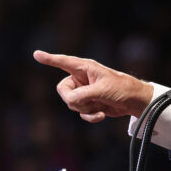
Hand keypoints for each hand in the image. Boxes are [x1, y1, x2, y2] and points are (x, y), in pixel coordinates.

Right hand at [33, 50, 153, 121]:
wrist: (134, 102)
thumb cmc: (122, 89)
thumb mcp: (102, 90)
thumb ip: (83, 95)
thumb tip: (70, 101)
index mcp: (85, 68)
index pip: (64, 62)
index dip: (50, 59)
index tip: (36, 54)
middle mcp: (82, 79)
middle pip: (63, 90)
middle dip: (73, 99)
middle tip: (87, 101)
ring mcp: (85, 92)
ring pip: (71, 103)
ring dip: (85, 108)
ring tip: (100, 105)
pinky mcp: (89, 103)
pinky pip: (80, 112)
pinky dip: (90, 116)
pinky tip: (102, 114)